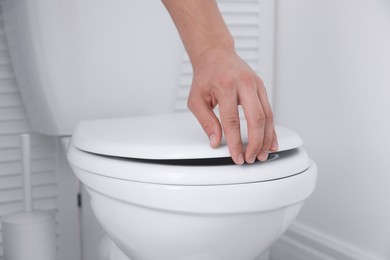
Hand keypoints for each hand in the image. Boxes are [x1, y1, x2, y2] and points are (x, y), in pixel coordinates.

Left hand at [188, 48, 277, 164]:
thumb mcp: (196, 99)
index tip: (236, 156)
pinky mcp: (262, 87)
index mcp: (225, 86)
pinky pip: (269, 110)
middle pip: (255, 118)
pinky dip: (271, 128)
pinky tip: (270, 141)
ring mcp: (256, 84)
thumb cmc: (206, 76)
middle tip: (251, 158)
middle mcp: (243, 83)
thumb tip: (215, 141)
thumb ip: (206, 121)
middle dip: (255, 142)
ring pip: (267, 115)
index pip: (232, 120)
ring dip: (266, 138)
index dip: (235, 142)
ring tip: (262, 154)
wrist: (216, 55)